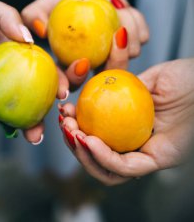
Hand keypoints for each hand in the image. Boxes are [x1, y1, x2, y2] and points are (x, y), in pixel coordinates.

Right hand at [21, 0, 148, 88]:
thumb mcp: (45, 2)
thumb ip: (34, 14)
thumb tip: (39, 30)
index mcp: (71, 63)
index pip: (69, 79)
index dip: (71, 81)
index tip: (80, 65)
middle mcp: (96, 64)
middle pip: (108, 76)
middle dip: (116, 59)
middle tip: (116, 33)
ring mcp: (116, 55)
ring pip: (130, 54)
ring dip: (127, 26)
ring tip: (115, 7)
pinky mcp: (132, 43)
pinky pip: (142, 37)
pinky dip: (136, 20)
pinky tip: (123, 8)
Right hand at [59, 59, 193, 184]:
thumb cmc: (186, 78)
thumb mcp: (148, 76)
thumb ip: (122, 79)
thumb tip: (95, 78)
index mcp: (132, 125)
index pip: (98, 134)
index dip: (77, 127)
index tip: (64, 113)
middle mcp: (137, 142)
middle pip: (99, 156)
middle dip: (74, 144)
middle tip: (64, 125)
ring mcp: (148, 153)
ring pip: (108, 169)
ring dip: (83, 155)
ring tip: (72, 134)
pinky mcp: (160, 160)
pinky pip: (127, 167)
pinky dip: (103, 157)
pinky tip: (89, 140)